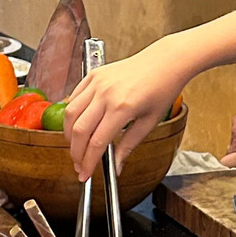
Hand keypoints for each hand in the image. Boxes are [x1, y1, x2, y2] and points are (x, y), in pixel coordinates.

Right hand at [64, 41, 186, 179]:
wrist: (165, 61)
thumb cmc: (162, 89)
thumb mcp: (149, 122)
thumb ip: (128, 146)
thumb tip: (117, 167)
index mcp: (122, 108)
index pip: (97, 143)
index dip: (88, 162)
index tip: (85, 174)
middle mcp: (106, 94)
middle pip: (79, 131)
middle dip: (75, 153)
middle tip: (79, 165)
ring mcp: (97, 82)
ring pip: (70, 113)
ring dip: (69, 135)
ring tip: (77, 147)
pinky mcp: (94, 75)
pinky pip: (74, 97)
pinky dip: (71, 114)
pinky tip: (77, 125)